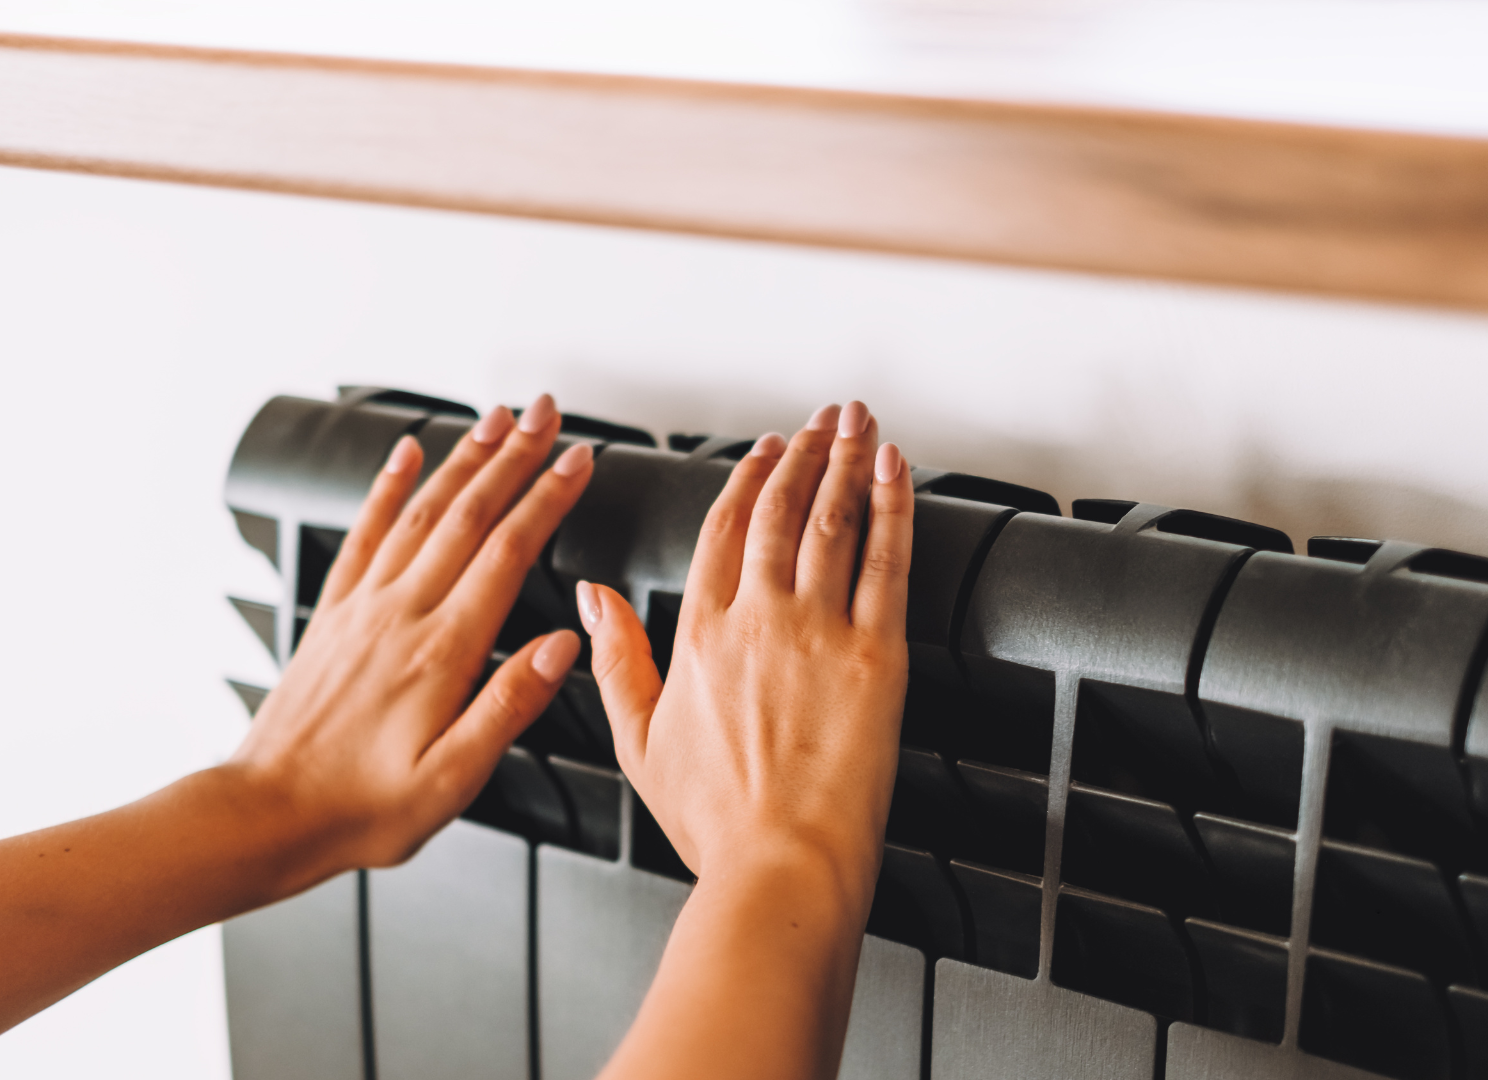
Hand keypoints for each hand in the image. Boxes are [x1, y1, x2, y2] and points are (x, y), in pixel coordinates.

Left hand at [231, 393, 592, 888]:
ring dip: (464, 458)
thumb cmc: (360, 807)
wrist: (267, 814)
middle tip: (547, 413)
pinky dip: (388, 485)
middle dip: (515, 455)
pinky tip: (407, 455)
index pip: (508, 553)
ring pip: (422, 510)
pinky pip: (364, 533)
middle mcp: (401, 615)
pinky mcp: (334, 614)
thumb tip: (563, 645)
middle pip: (470, 514)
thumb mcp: (453, 778)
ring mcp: (363, 608)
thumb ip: (510, 704)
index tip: (578, 461)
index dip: (548, 499)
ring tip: (495, 418)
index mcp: (442, 652)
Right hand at [580, 400, 913, 904]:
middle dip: (804, 453)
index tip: (764, 451)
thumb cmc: (717, 820)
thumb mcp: (638, 741)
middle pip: (781, 510)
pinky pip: (887, 560)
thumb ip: (614, 660)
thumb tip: (592, 600)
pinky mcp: (875, 653)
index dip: (748, 479)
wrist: (780, 863)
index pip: (724, 529)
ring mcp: (818, 630)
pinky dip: (892, 506)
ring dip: (846, 461)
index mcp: (699, 635)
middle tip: (821, 419)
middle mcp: (758, 618)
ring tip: (856, 423)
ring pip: (833, 520)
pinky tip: (895, 470)